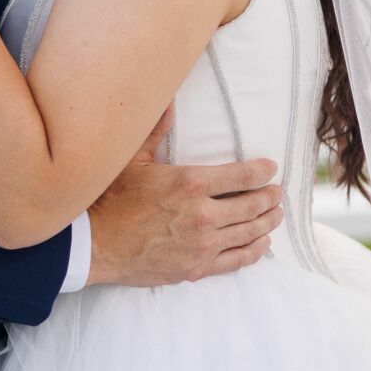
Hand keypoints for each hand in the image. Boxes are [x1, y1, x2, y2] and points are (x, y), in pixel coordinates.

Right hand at [86, 141, 282, 287]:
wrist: (94, 244)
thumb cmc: (111, 200)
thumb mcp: (134, 160)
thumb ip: (157, 131)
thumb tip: (167, 102)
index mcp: (191, 183)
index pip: (243, 176)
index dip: (262, 171)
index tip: (270, 169)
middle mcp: (203, 214)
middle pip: (253, 205)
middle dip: (270, 197)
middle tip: (276, 192)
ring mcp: (203, 244)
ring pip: (250, 232)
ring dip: (268, 222)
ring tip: (276, 214)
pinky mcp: (197, 268)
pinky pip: (238, 259)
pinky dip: (255, 250)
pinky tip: (263, 243)